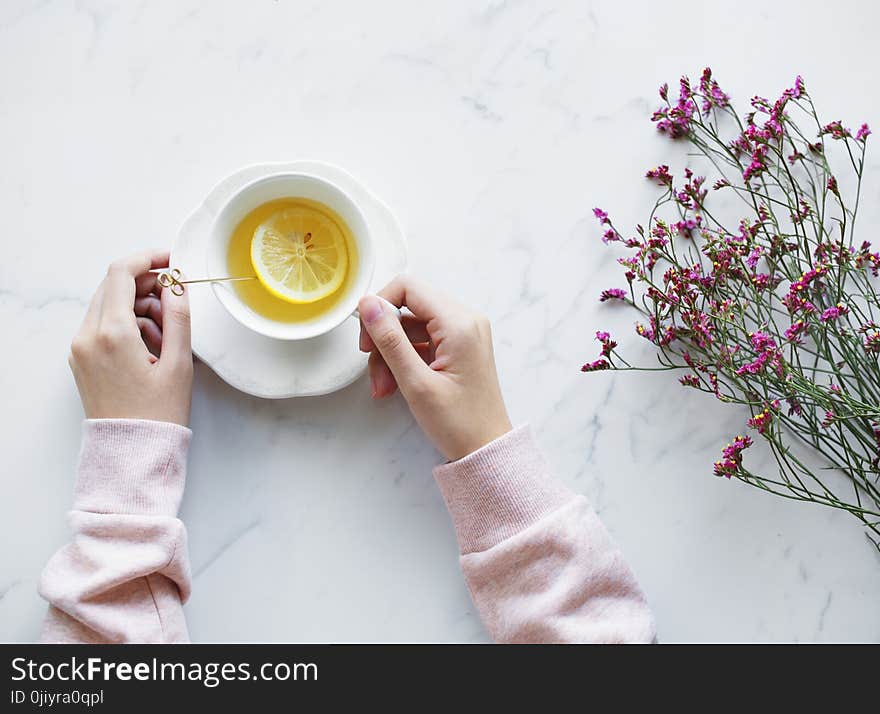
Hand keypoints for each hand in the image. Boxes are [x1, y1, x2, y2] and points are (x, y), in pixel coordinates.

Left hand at [68, 250, 192, 425]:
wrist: (131, 452)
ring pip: (109, 304)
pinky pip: (103, 325)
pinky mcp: (81, 359)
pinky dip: (127, 324)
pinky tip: (151, 345)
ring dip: (139, 306)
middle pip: (113, 286)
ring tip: (167, 335)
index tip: (171, 260)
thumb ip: (179, 316)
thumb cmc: (158, 414)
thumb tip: (176, 284)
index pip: (122, 273)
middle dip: (147, 285)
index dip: (148, 258)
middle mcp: (88, 336)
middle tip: (175, 300)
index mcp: (112, 333)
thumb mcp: (179, 363)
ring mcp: (80, 348)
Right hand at [358, 276, 511, 460]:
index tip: (366, 336)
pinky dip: (404, 360)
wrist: (486, 450)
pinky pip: (422, 342)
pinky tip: (394, 385)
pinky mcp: (458, 348)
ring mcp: (463, 334)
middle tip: (372, 367)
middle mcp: (465, 321)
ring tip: (383, 387)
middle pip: (408, 308)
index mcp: (459, 324)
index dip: (380, 306)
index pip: (409, 287)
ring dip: (390, 354)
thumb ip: (390, 340)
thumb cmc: (459, 423)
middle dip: (384, 337)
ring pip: (411, 327)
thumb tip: (368, 305)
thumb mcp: (416, 382)